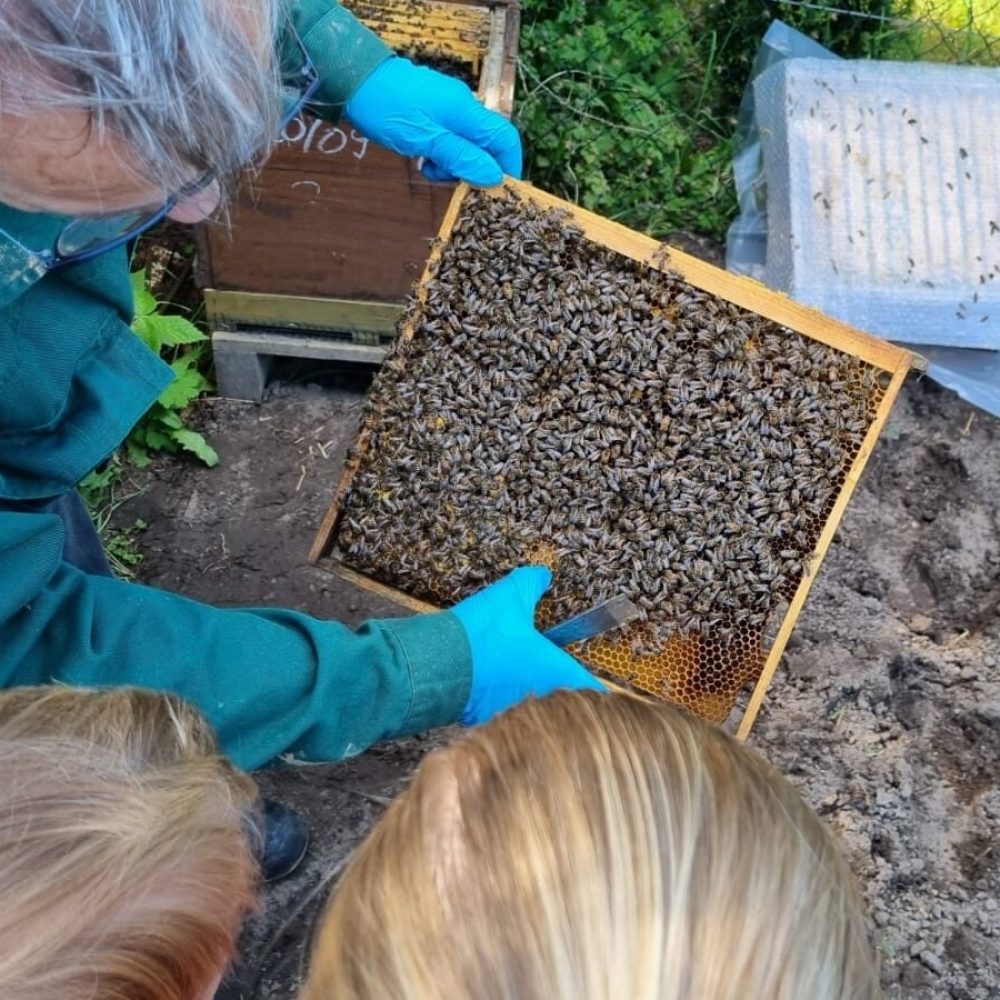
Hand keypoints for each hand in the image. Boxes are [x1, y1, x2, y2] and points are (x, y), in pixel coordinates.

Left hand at [346, 56, 521, 185]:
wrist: (355, 80)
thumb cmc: (387, 109)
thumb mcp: (425, 140)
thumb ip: (460, 157)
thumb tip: (495, 176)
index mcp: (466, 112)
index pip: (505, 139)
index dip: (509, 165)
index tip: (501, 190)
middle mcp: (463, 108)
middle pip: (486, 145)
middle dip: (473, 169)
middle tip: (447, 179)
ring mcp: (449, 109)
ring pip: (467, 146)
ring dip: (453, 165)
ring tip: (427, 169)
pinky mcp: (434, 112)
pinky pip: (450, 140)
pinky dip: (442, 155)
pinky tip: (422, 159)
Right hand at [452, 566, 604, 725]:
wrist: (433, 664)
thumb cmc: (480, 634)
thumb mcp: (510, 596)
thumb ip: (532, 583)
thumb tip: (543, 576)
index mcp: (553, 673)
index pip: (591, 690)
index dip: (596, 686)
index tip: (598, 684)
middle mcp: (538, 699)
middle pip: (562, 700)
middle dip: (559, 686)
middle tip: (553, 670)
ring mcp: (511, 712)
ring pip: (531, 706)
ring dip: (529, 693)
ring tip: (517, 671)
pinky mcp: (484, 718)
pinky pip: (503, 710)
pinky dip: (501, 697)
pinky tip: (488, 678)